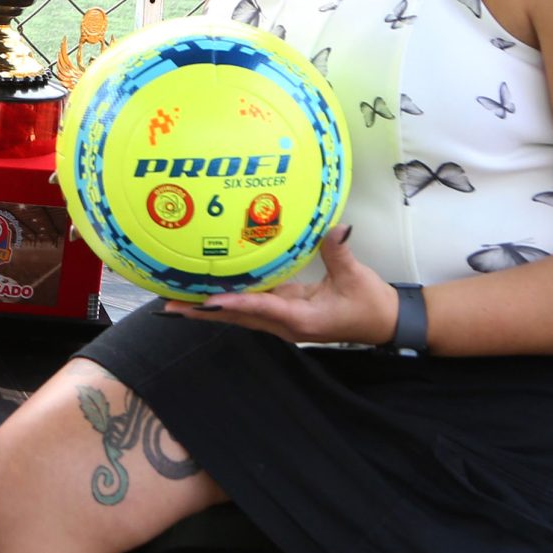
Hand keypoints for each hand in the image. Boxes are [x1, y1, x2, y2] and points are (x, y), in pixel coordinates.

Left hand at [161, 223, 401, 347]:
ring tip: (174, 301)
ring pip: (239, 315)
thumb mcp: (356, 276)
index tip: (207, 300)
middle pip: (237, 317)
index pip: (262, 308)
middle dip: (202, 312)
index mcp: (302, 319)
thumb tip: (336, 227)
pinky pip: (249, 308)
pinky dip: (226, 302)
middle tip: (167, 304)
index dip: (235, 303)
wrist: (385, 322)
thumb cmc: (371, 303)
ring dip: (207, 309)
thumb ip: (339, 251)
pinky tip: (204, 294)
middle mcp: (286, 325)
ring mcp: (282, 321)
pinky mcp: (284, 314)